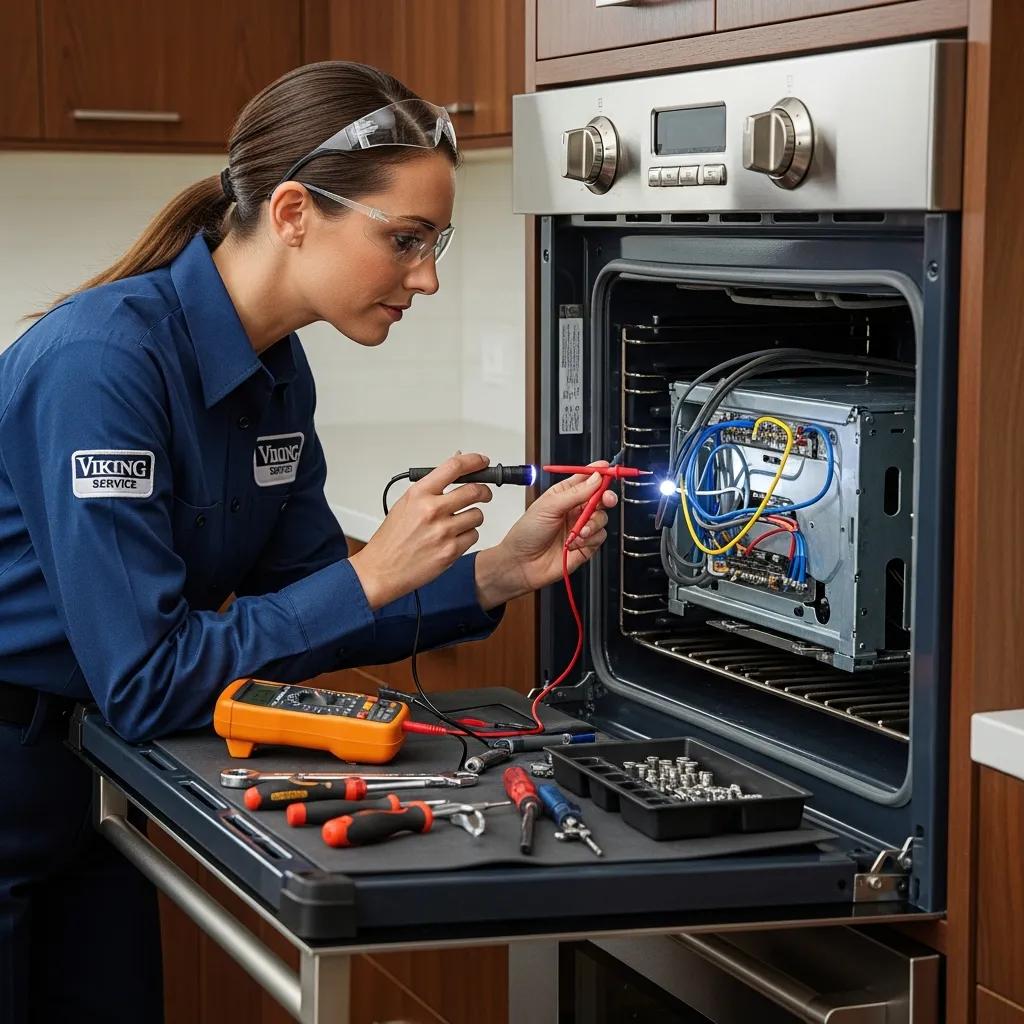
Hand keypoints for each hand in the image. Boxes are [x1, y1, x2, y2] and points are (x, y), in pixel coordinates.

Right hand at [350, 453, 492, 609]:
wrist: (381, 569)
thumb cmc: (391, 538)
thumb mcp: (406, 504)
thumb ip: (431, 487)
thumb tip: (452, 470)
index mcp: (419, 494)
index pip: (454, 467)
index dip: (474, 461)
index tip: (482, 462)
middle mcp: (432, 510)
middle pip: (475, 491)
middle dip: (484, 492)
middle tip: (484, 494)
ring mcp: (443, 531)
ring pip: (477, 515)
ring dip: (473, 517)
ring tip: (459, 522)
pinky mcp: (451, 551)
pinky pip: (473, 536)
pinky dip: (468, 536)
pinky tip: (453, 539)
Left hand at [474, 463, 617, 609]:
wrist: (522, 564)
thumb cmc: (527, 533)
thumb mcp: (549, 506)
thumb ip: (575, 493)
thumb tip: (595, 478)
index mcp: (564, 495)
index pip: (587, 479)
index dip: (599, 473)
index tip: (608, 469)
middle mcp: (575, 510)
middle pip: (601, 498)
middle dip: (606, 497)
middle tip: (606, 500)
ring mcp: (581, 528)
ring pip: (602, 518)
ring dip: (593, 524)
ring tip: (578, 532)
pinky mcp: (586, 545)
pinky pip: (600, 537)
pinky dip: (590, 539)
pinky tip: (575, 542)